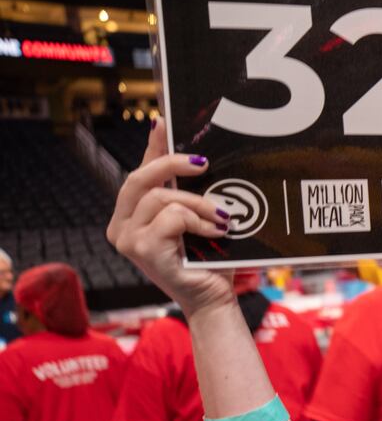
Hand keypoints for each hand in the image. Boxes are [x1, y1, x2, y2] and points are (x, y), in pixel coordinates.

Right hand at [107, 120, 234, 318]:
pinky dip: (197, 220)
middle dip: (173, 164)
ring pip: (161, 197)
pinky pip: (171, 215)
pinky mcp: (139, 248)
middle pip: (140, 177)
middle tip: (204, 163)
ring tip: (221, 218)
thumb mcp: (199, 218)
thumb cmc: (209, 261)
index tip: (164, 121)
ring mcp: (126, 238)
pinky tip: (214, 232)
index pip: (142, 171)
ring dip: (199, 203)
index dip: (153, 146)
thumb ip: (191, 192)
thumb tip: (200, 157)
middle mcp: (121, 225)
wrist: (213, 299)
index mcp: (132, 215)